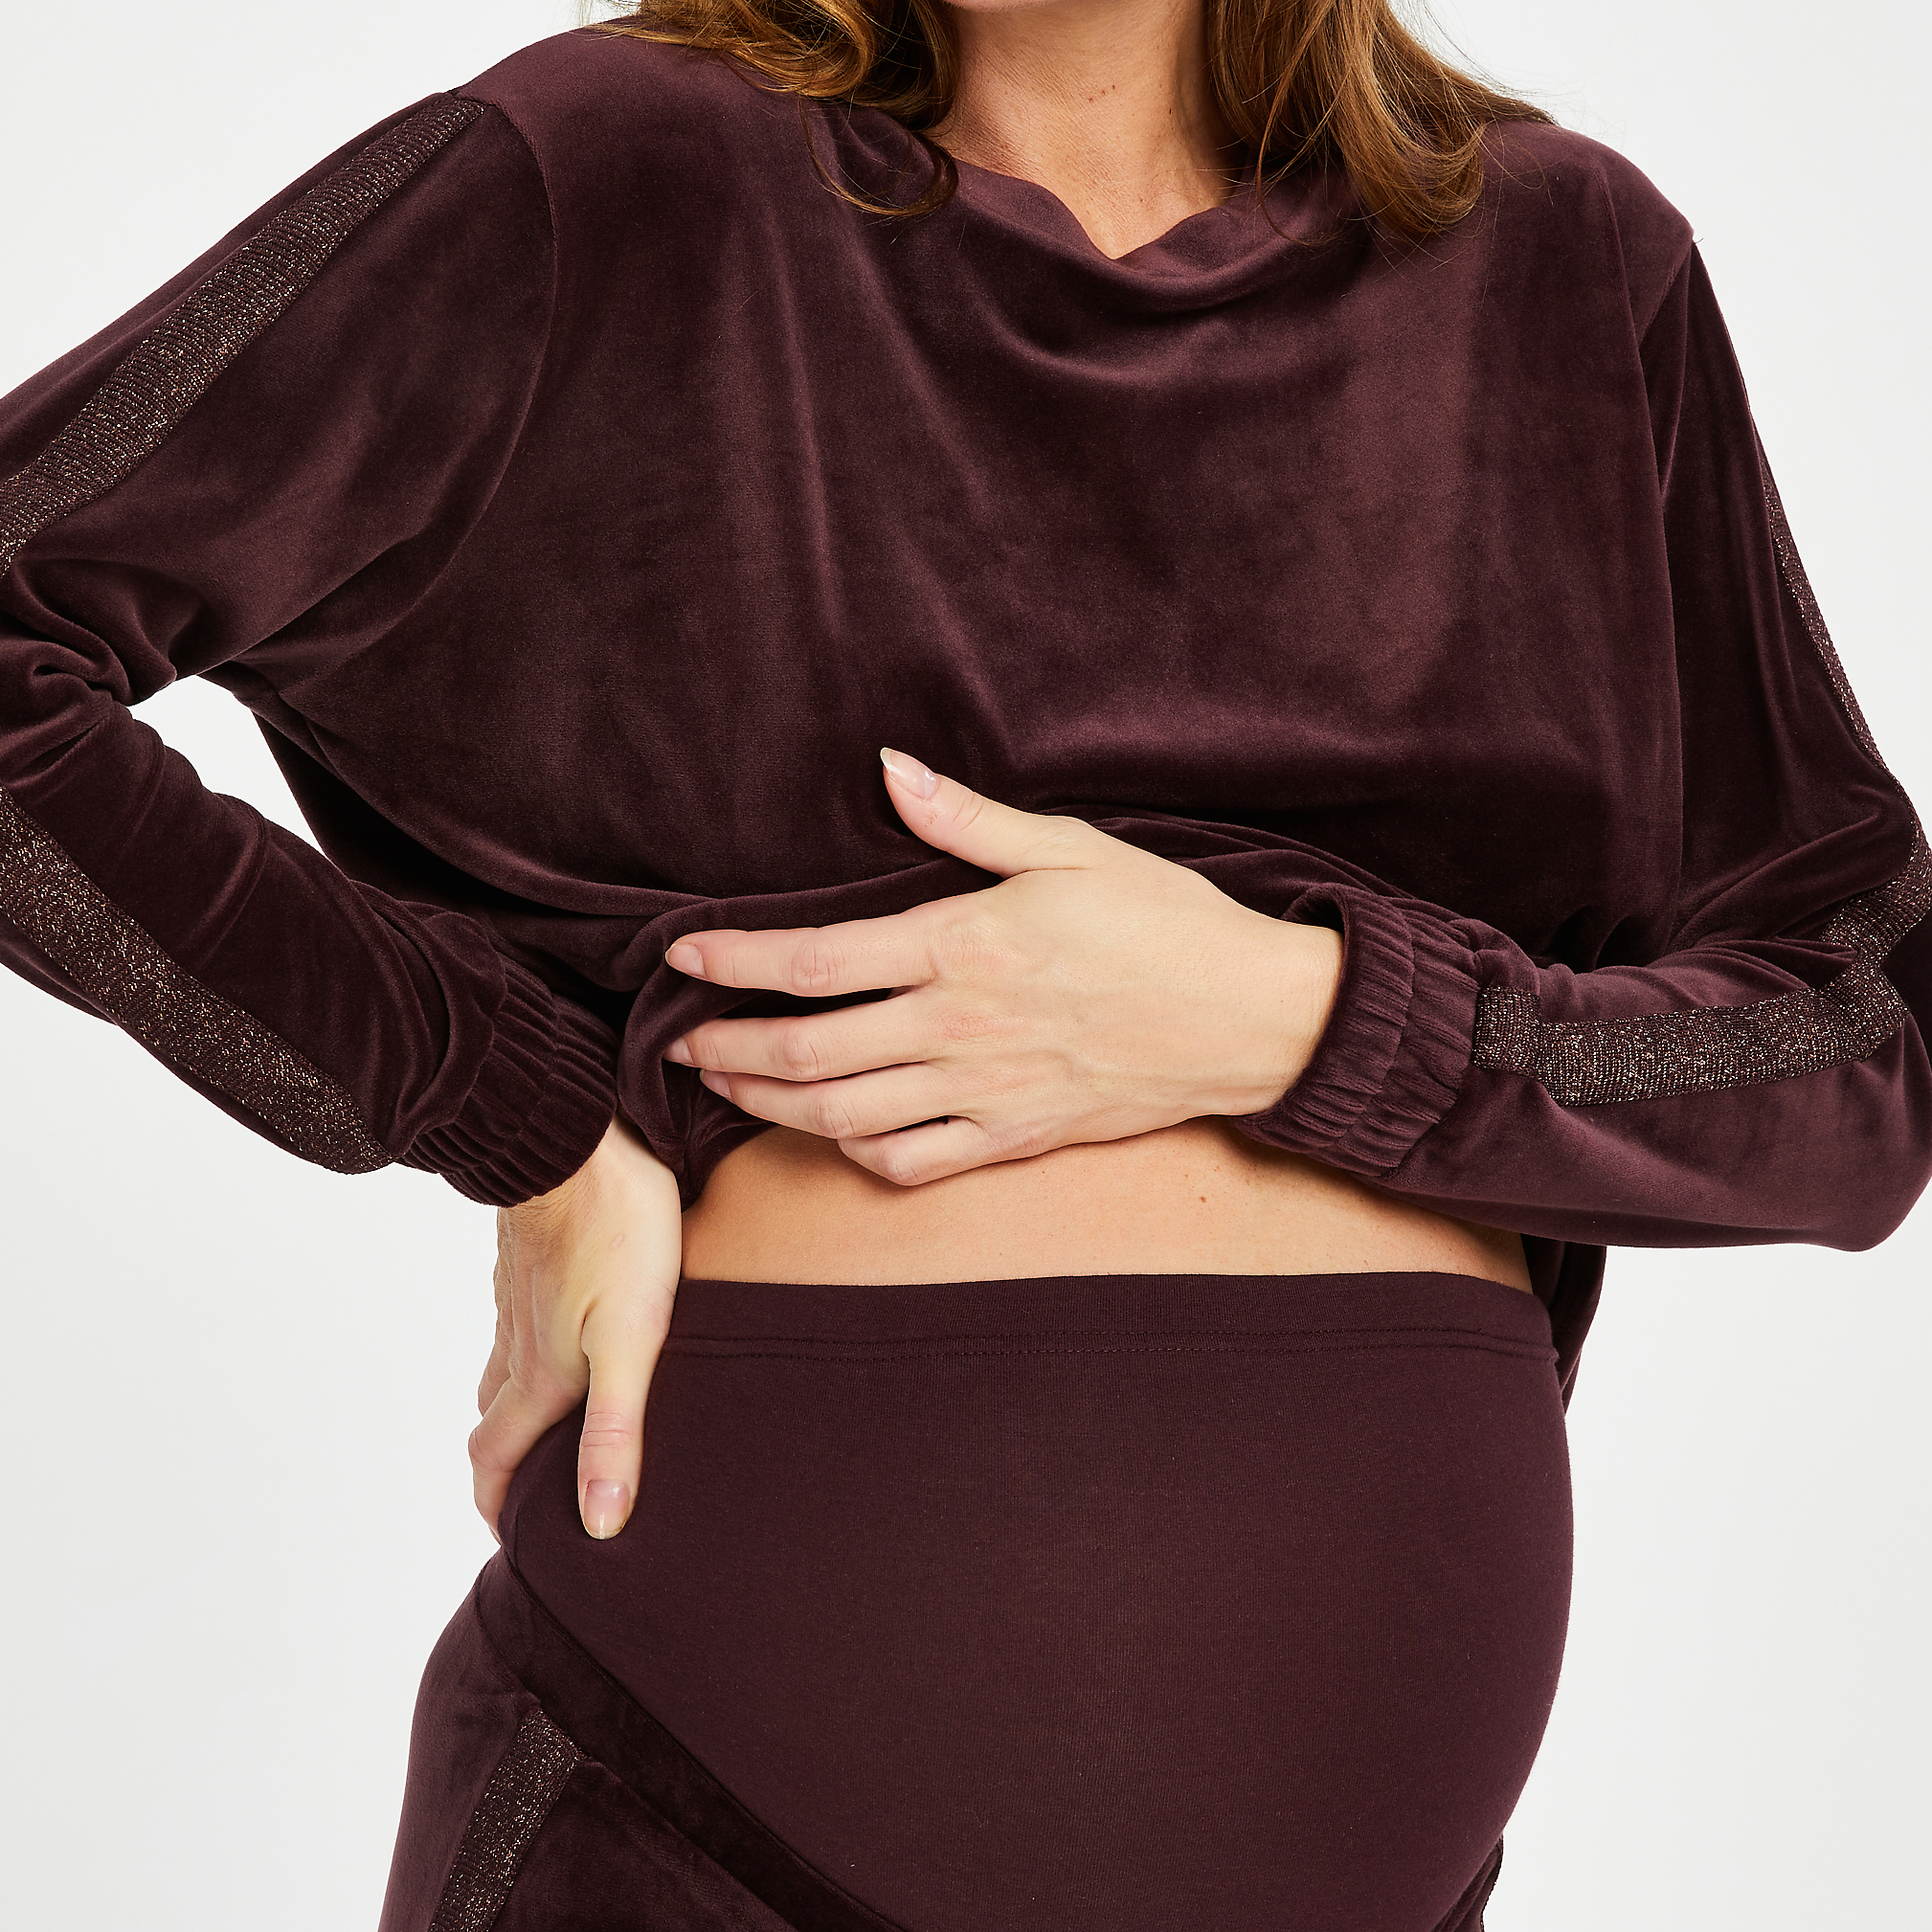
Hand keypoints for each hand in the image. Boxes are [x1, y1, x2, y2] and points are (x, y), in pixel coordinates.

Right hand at [467, 1112, 681, 1540]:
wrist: (573, 1131)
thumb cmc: (614, 1230)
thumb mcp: (630, 1341)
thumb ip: (615, 1432)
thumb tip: (600, 1524)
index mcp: (542, 1373)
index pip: (496, 1460)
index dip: (497, 1509)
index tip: (511, 1542)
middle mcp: (519, 1340)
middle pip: (493, 1419)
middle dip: (501, 1466)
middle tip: (525, 1496)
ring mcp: (518, 1294)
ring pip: (501, 1366)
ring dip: (511, 1406)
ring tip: (541, 1425)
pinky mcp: (529, 1254)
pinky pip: (516, 1317)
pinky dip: (525, 1347)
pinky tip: (557, 1331)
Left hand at [658, 748, 1341, 1184]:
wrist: (1251, 1018)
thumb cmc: (1166, 922)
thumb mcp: (1070, 848)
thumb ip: (967, 820)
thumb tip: (890, 771)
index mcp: (965, 946)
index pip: (817, 960)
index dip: (737, 962)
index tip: (683, 957)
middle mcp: (960, 1029)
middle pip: (807, 1053)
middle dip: (726, 1048)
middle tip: (680, 1038)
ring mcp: (984, 1092)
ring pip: (841, 1116)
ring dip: (767, 1105)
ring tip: (727, 1084)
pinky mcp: (1013, 1136)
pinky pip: (909, 1160)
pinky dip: (853, 1151)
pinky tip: (831, 1129)